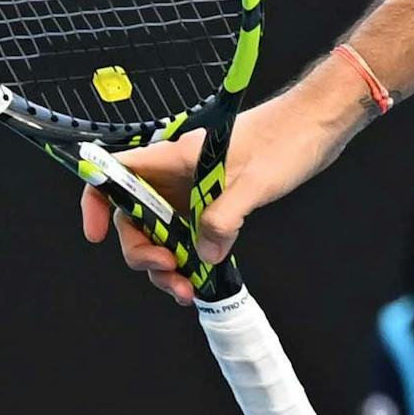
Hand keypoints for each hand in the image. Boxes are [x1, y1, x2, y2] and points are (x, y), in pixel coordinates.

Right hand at [76, 77, 369, 301]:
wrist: (318, 125)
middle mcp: (176, 174)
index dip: (95, 203)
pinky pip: (189, 234)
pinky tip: (201, 278)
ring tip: (187, 289)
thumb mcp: (254, 183)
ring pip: (161, 232)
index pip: (114, 174)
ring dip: (167, 264)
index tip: (97, 235)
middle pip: (134, 217)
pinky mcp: (214, 201)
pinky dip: (190, 258)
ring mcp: (193, 190)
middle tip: (169, 272)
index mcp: (173, 158)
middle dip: (143, 251)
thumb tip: (202, 256)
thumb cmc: (286, 139)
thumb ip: (223, 220)